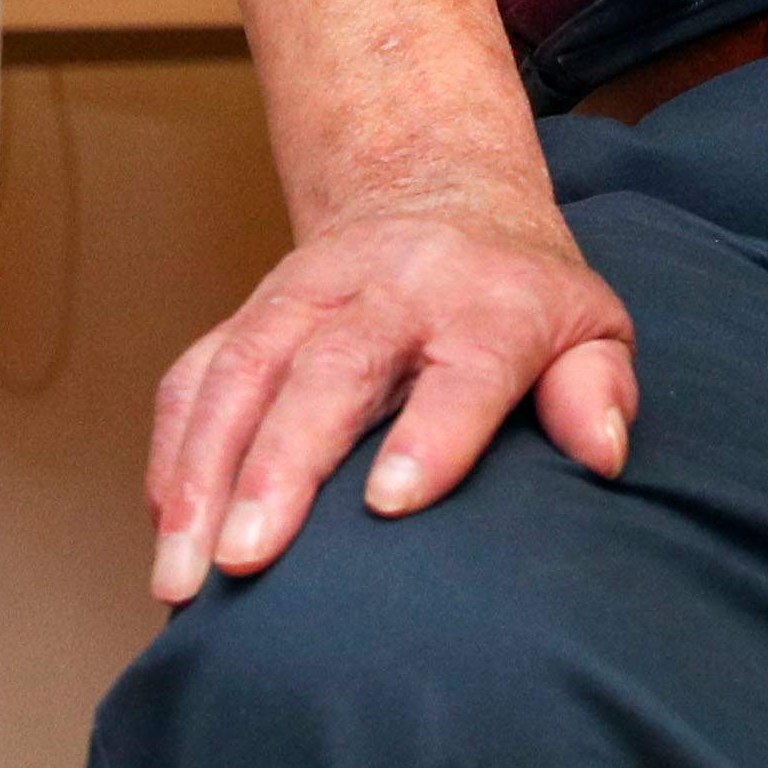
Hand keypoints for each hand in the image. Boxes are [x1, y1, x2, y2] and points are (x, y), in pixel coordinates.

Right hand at [144, 199, 638, 601]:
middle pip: (329, 369)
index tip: (393, 504)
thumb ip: (597, 389)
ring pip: (242, 371)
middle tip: (247, 560)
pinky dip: (172, 451)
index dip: (432, 432)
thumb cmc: (517, 295)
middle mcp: (387, 291)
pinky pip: (195, 375)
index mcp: (487, 301)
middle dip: (280, 465)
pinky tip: (164, 529)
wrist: (433, 192)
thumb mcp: (588, 325)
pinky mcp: (249, 312)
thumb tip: (603, 454)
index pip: (465, 365)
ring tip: (181, 574)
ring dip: (202, 472)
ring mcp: (305, 295)